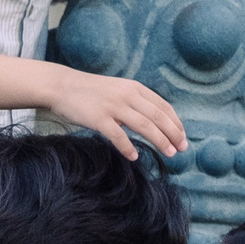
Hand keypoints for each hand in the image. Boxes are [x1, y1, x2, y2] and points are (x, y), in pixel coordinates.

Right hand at [40, 66, 184, 159]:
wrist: (62, 86)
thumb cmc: (90, 92)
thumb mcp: (117, 90)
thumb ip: (134, 102)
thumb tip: (151, 122)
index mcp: (134, 88)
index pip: (163, 106)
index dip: (176, 122)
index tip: (182, 136)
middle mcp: (127, 95)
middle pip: (158, 117)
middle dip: (173, 134)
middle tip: (182, 149)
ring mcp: (113, 107)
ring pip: (144, 126)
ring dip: (160, 141)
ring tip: (169, 153)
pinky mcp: (99, 118)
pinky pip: (118, 135)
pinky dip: (128, 147)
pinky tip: (134, 157)